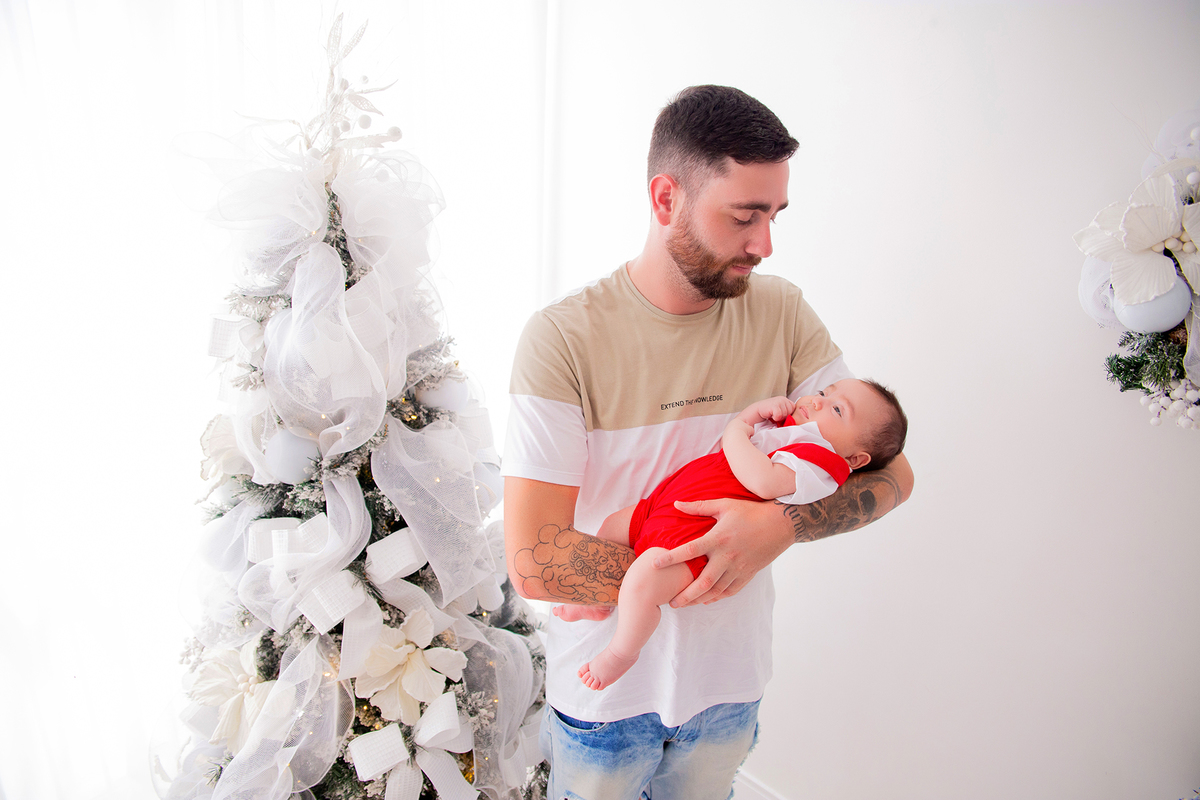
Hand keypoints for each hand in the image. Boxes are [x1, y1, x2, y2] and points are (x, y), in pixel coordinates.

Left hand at [653, 497, 793, 606]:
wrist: (781, 524)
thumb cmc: (750, 512)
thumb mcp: (724, 505)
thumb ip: (699, 506)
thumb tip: (676, 504)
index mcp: (718, 538)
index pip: (690, 550)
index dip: (671, 558)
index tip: (655, 565)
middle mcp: (728, 556)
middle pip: (703, 582)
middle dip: (686, 595)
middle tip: (671, 603)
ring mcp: (739, 568)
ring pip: (716, 590)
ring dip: (699, 599)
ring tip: (684, 604)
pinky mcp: (748, 574)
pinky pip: (730, 591)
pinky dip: (717, 597)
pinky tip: (706, 600)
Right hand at [738, 396, 794, 425]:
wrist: (756, 412)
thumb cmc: (769, 414)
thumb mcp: (780, 413)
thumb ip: (788, 414)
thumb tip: (796, 422)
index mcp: (786, 400)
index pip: (794, 409)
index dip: (788, 414)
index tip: (780, 415)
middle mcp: (783, 399)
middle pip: (791, 412)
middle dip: (784, 416)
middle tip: (775, 415)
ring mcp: (779, 401)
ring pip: (786, 414)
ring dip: (779, 417)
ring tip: (772, 415)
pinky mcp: (774, 405)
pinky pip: (780, 415)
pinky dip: (775, 418)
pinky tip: (770, 415)